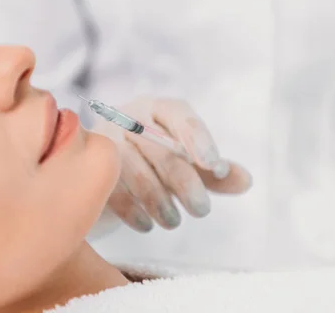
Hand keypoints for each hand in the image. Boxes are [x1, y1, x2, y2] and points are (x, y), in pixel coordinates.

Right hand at [93, 96, 251, 231]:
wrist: (95, 170)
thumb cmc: (150, 162)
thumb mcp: (184, 163)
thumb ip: (213, 172)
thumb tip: (246, 181)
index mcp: (156, 108)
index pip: (180, 116)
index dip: (200, 140)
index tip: (216, 168)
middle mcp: (128, 117)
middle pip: (161, 148)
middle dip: (186, 183)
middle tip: (202, 211)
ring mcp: (104, 139)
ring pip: (137, 171)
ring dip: (160, 202)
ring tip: (173, 222)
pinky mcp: (88, 165)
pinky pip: (113, 190)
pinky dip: (134, 212)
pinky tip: (146, 225)